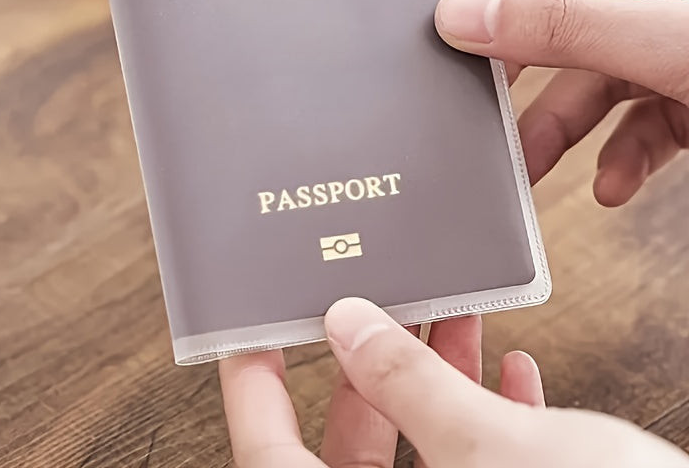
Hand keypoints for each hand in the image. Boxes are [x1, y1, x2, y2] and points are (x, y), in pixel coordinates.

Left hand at [220, 308, 542, 466]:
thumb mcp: (492, 451)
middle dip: (368, 371)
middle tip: (371, 311)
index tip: (250, 336)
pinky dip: (489, 423)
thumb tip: (349, 325)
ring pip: (425, 455)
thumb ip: (408, 385)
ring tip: (453, 323)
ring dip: (436, 385)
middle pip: (351, 451)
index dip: (252, 393)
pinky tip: (514, 378)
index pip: (270, 458)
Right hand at [436, 0, 688, 203]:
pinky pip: (648, 106)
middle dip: (525, 48)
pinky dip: (622, 147)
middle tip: (476, 89)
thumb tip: (466, 14)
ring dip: (564, 115)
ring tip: (532, 164)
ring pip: (603, 57)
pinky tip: (608, 182)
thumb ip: (571, 25)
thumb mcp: (687, 42)